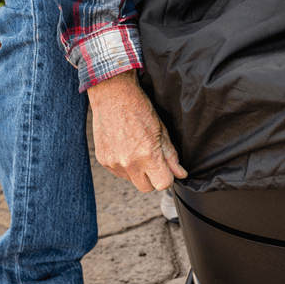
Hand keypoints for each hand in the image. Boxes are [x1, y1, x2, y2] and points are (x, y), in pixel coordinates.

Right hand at [88, 70, 187, 191]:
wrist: (113, 95)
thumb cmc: (140, 109)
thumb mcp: (161, 130)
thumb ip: (171, 156)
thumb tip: (181, 174)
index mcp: (147, 156)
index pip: (163, 184)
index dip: (167, 177)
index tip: (166, 168)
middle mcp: (129, 163)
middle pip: (147, 188)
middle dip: (152, 177)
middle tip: (152, 158)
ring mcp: (113, 163)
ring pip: (132, 180)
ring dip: (137, 171)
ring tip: (136, 148)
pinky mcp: (103, 160)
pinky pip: (118, 172)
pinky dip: (124, 165)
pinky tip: (125, 146)